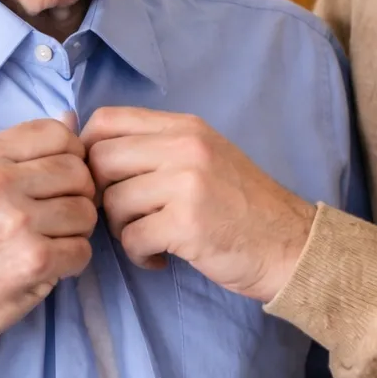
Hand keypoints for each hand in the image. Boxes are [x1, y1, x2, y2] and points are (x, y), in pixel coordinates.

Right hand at [0, 117, 96, 374]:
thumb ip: (23, 151)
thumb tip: (71, 117)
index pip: (59, 134)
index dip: (70, 157)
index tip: (56, 180)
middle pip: (79, 172)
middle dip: (77, 196)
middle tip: (54, 218)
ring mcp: (17, 221)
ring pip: (86, 211)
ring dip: (75, 232)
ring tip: (46, 242)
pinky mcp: (34, 260)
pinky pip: (83, 250)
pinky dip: (71, 262)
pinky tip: (45, 266)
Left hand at [82, 108, 315, 302]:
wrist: (291, 244)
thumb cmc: (242, 205)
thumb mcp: (204, 158)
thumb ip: (156, 148)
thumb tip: (85, 147)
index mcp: (185, 127)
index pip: (106, 120)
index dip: (88, 151)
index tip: (102, 181)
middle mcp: (185, 146)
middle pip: (100, 160)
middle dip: (101, 195)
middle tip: (125, 216)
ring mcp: (187, 183)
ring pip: (113, 202)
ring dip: (122, 230)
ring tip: (150, 239)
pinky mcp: (187, 223)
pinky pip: (132, 238)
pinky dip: (140, 255)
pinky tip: (161, 258)